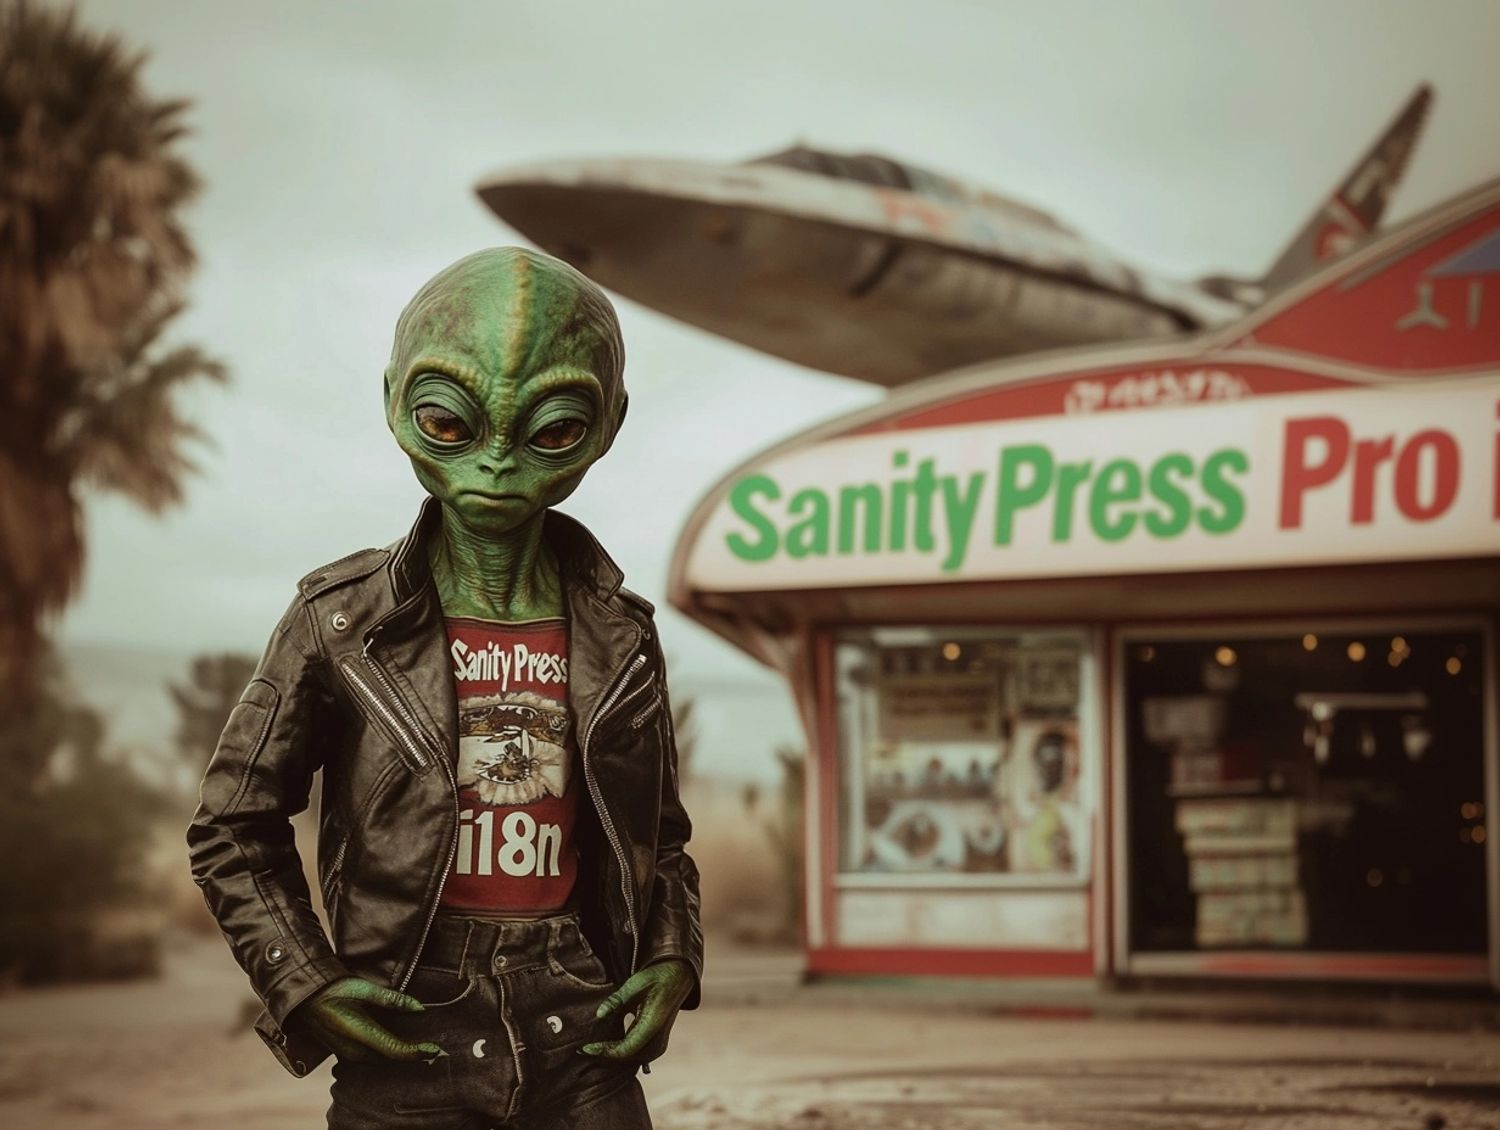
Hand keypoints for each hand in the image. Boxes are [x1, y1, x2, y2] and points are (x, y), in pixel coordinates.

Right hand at [297, 977, 442, 1062]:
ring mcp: (348, 1054)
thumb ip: (393, 1000)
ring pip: (381, 1061)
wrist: (306, 999)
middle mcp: (355, 1050)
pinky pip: (371, 1059)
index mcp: (361, 1033)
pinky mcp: (345, 1053)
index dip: (417, 1053)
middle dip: (412, 1056)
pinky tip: (396, 1044)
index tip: (435, 1049)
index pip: (395, 1051)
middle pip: (390, 1059)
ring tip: (420, 1048)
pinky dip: (386, 1054)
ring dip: (399, 1056)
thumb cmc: (335, 990)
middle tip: (433, 1049)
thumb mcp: (365, 990)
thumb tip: (420, 1008)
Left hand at [579, 958, 693, 1061]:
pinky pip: (636, 1055)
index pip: (626, 1049)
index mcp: (653, 1024)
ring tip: (591, 1050)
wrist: (677, 978)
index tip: (586, 1047)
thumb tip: (598, 1015)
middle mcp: (658, 1039)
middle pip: (627, 1058)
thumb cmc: (656, 977)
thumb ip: (616, 1000)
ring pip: (632, 1060)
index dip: (604, 1051)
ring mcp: (659, 1043)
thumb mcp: (635, 984)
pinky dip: (620, 1053)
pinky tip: (604, 1047)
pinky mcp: (656, 1043)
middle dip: (604, 1056)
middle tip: (581, 1050)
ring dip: (611, 1056)